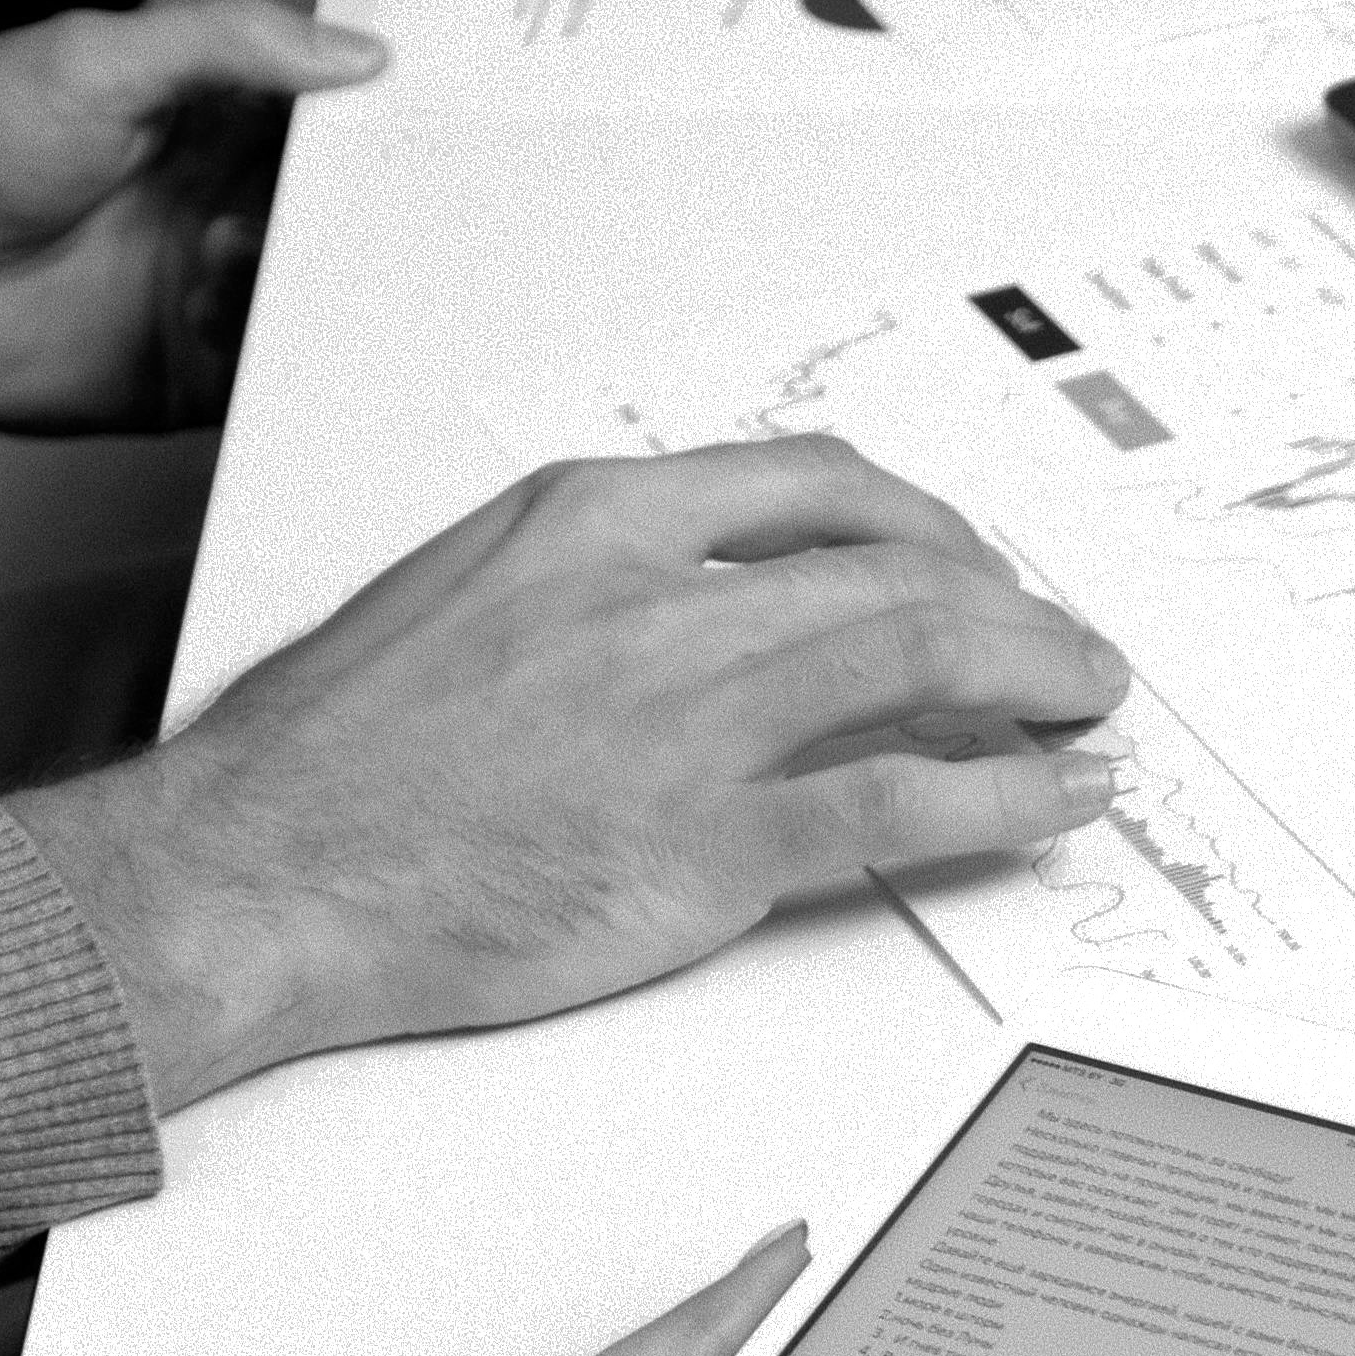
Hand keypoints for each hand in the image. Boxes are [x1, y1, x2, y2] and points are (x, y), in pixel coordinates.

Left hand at [0, 0, 386, 428]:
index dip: (379, 100)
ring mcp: (216, 285)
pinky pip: (283, 368)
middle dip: (367, 197)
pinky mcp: (203, 368)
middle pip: (345, 201)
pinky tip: (202, 305)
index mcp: (204, 111)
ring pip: (326, 287)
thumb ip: (225, 41)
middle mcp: (222, 197)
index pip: (326, 99)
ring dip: (304, 268)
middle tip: (363, 192)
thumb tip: (356, 50)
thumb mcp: (91, 59)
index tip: (420, 96)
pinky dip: (270, 342)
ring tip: (229, 248)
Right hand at [6, 441, 1129, 1107]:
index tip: (965, 559)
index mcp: (594, 520)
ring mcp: (688, 719)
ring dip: (1037, 678)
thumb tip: (703, 603)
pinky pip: (902, 805)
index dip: (924, 524)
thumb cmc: (337, 759)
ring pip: (922, 662)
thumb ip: (596, 584)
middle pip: (896, 568)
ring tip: (1091, 700)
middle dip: (1008, 603)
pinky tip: (1059, 796)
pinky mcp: (706, 842)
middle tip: (1063, 641)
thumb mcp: (467, 599)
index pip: (815, 485)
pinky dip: (1007, 795)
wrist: (263, 870)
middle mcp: (657, 598)